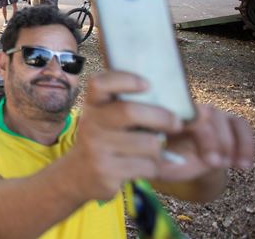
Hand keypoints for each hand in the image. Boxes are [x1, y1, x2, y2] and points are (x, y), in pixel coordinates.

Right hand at [66, 72, 181, 200]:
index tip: (147, 85)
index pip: (99, 83)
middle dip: (162, 117)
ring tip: (151, 152)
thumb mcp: (104, 118)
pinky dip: (153, 167)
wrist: (78, 175)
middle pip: (130, 112)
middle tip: (176, 123)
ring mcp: (96, 149)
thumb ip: (124, 105)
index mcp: (92, 105)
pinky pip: (147, 166)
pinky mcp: (106, 172)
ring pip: (148, 143)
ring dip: (159, 150)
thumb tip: (175, 103)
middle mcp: (90, 124)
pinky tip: (143, 167)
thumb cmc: (104, 140)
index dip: (125, 79)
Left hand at [156, 104, 253, 182]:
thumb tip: (157, 158)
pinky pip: (240, 126)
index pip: (179, 113)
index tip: (196, 151)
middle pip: (204, 113)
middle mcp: (188, 108)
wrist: (183, 162)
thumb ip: (154, 160)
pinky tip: (243, 164)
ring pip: (223, 119)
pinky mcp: (227, 121)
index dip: (192, 128)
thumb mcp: (156, 164)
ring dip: (229, 143)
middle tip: (214, 163)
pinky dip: (245, 144)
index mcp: (165, 115)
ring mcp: (208, 113)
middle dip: (212, 139)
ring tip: (230, 165)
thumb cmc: (165, 161)